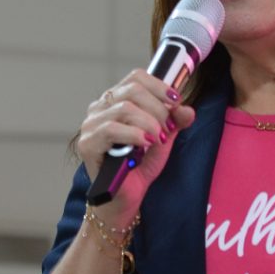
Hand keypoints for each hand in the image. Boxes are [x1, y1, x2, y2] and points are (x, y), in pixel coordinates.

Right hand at [75, 69, 194, 221]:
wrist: (126, 196)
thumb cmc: (140, 165)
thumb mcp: (164, 138)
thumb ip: (175, 121)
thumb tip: (187, 109)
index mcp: (117, 100)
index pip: (136, 77)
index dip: (159, 86)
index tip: (176, 102)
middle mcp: (101, 107)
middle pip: (133, 90)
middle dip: (158, 109)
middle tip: (166, 129)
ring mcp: (91, 125)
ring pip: (125, 108)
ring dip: (149, 124)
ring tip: (157, 140)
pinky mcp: (87, 144)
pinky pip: (111, 129)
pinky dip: (134, 135)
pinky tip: (145, 145)